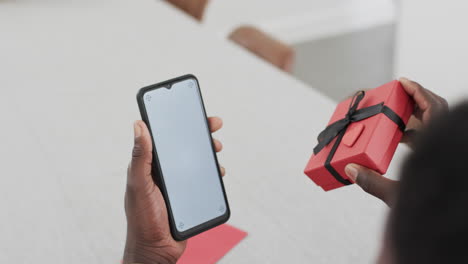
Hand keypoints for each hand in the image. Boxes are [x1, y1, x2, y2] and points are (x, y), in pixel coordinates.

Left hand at [123, 117, 224, 263]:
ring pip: (196, 160)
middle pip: (183, 144)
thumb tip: (138, 125)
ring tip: (216, 148)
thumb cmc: (142, 219)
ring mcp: (177, 183)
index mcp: (149, 165)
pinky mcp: (189, 195)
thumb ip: (140, 157)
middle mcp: (163, 171)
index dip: (175, 120)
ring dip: (207, 151)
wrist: (156, 250)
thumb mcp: (139, 185)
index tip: (189, 109)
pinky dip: (212, 172)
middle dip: (198, 132)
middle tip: (213, 124)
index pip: (162, 136)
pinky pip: (203, 178)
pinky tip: (218, 171)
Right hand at [345, 78, 447, 206]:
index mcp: (438, 146)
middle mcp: (444, 143)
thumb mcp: (400, 197)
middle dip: (414, 99)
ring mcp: (446, 150)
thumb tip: (351, 170)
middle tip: (395, 94)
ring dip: (414, 115)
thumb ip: (374, 183)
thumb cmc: (435, 213)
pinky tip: (400, 137)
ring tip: (394, 113)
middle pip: (435, 111)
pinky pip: (430, 136)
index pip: (434, 108)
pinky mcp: (442, 157)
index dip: (418, 91)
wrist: (456, 225)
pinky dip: (416, 131)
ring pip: (433, 123)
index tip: (402, 81)